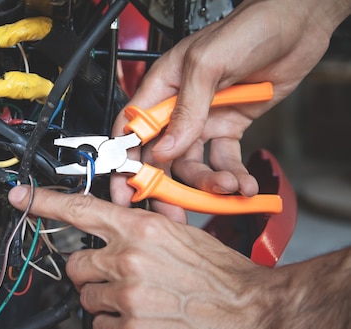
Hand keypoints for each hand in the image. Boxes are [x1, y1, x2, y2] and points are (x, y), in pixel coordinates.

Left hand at [8, 186, 292, 328]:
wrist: (256, 315)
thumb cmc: (225, 277)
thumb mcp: (186, 235)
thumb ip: (148, 223)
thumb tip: (124, 211)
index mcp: (141, 230)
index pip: (80, 210)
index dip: (44, 202)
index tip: (21, 196)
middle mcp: (129, 259)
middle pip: (76, 265)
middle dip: (92, 274)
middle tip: (120, 281)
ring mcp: (128, 296)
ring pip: (86, 299)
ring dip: (106, 303)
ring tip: (141, 304)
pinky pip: (98, 328)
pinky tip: (141, 324)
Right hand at [111, 0, 350, 221]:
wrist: (297, 24)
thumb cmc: (249, 28)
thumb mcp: (208, 63)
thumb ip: (186, 109)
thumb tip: (165, 148)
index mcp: (161, 87)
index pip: (131, 129)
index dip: (124, 160)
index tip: (125, 189)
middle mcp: (178, 108)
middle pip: (159, 157)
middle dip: (164, 187)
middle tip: (171, 212)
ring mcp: (203, 120)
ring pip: (193, 165)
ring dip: (208, 183)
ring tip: (229, 188)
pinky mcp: (229, 128)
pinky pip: (224, 160)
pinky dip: (233, 176)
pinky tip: (244, 184)